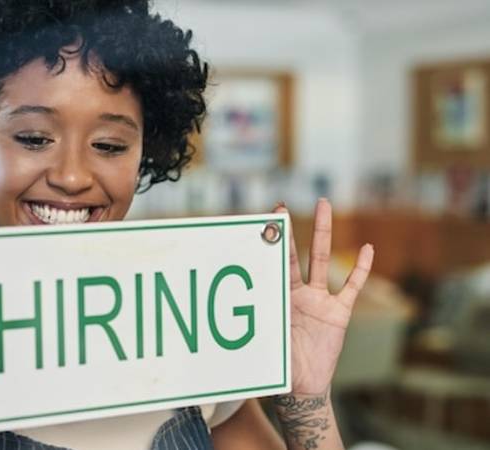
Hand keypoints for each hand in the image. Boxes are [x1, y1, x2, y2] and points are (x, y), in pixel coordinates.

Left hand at [275, 199, 373, 394]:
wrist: (303, 385)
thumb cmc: (279, 366)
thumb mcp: (266, 343)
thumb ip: (258, 326)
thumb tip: (234, 316)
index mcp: (278, 298)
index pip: (273, 265)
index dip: (270, 244)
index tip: (264, 220)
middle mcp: (298, 293)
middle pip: (295, 255)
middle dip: (290, 230)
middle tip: (282, 205)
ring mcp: (319, 300)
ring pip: (323, 260)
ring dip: (323, 233)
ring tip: (323, 205)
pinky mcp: (339, 312)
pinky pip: (351, 288)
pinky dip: (360, 270)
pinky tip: (367, 249)